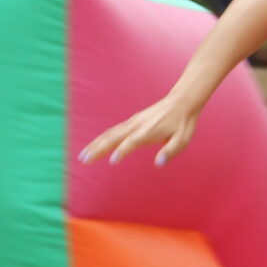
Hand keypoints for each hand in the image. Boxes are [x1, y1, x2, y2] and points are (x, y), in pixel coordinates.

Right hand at [81, 94, 199, 166]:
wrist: (181, 101)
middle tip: (83, 160)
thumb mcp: (182, 139)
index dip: (123, 150)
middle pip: (113, 137)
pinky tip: (94, 146)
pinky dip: (101, 139)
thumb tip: (159, 164)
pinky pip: (113, 131)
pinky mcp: (131, 122)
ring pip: (109, 133)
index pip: (132, 141)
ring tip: (82, 156)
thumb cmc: (183, 123)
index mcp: (149, 131)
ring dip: (95, 144)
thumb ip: (170, 152)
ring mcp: (132, 122)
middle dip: (97, 149)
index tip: (112, 161)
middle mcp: (137, 125)